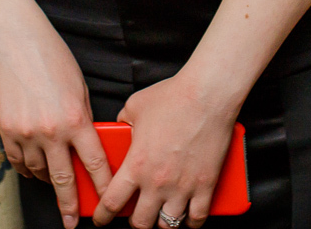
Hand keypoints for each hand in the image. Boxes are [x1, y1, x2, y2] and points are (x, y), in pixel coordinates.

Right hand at [0, 20, 113, 228]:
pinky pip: (18, 161)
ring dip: (48, 180)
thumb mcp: (79, 89)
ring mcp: (27, 133)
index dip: (102, 188)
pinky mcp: (7, 130)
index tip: (106, 204)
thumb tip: (85, 144)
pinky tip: (33, 170)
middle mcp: (51, 131)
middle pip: (64, 178)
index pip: (95, 163)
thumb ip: (82, 119)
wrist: (17, 42)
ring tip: (55, 184)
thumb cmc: (53, 59)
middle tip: (71, 222)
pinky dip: (27, 169)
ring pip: (39, 171)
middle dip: (69, 204)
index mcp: (76, 119)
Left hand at [92, 70, 240, 228]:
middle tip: (136, 216)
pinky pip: (197, 218)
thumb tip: (120, 127)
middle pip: (140, 222)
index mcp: (136, 164)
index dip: (103, 216)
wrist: (208, 95)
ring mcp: (182, 187)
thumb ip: (123, 122)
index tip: (102, 219)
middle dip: (135, 223)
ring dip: (162, 223)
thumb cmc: (174, 97)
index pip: (112, 202)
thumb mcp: (135, 106)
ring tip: (161, 216)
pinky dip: (191, 223)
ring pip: (167, 225)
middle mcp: (157, 182)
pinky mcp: (205, 185)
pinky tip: (187, 218)